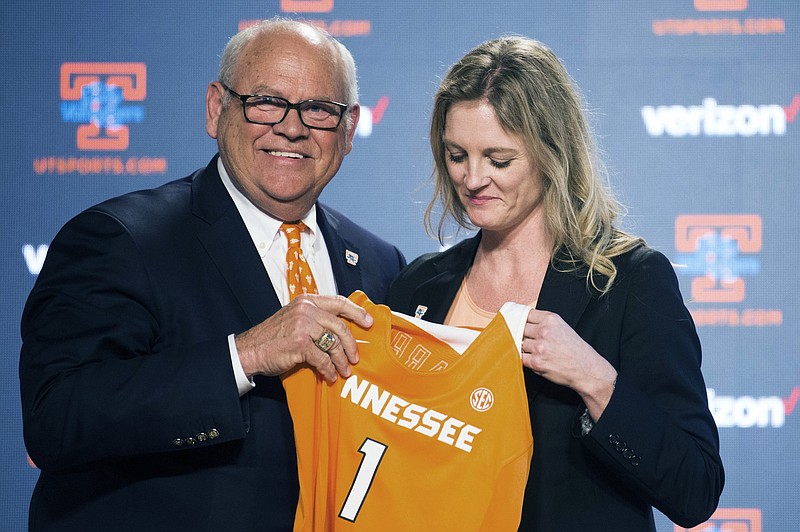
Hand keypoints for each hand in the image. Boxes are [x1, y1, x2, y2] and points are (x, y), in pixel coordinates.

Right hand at [235, 294, 372, 382]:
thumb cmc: (272, 337)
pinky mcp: (300, 343)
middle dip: (351, 344)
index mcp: (306, 301)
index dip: (357, 312)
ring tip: (344, 370)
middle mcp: (306, 310)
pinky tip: (329, 375)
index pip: (339, 302)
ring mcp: (303, 325)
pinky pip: (323, 358)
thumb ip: (315, 319)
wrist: (249, 350)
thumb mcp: (294, 318)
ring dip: (342, 360)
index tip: (368, 321)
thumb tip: (341, 331)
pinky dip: (329, 369)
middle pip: (340, 326)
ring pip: (333, 343)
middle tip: (355, 357)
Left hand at [522, 309, 616, 419]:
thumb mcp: (562, 327)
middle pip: (518, 327)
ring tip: (535, 352)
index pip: (525, 313)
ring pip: (518, 343)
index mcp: (551, 319)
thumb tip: (521, 320)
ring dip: (523, 348)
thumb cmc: (574, 349)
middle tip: (528, 340)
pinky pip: (519, 357)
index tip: (516, 322)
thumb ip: (543, 322)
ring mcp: (539, 347)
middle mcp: (544, 331)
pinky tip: (532, 359)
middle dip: (520, 334)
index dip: (519, 319)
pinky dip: (523, 359)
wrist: (586, 369)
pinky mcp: (536, 362)